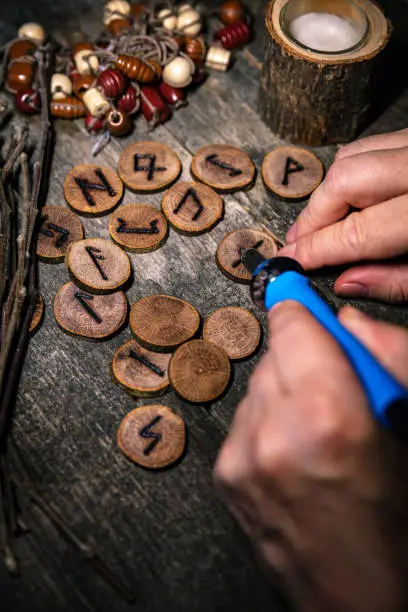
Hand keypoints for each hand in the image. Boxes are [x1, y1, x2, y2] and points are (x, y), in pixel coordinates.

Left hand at [214, 302, 407, 611]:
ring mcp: (242, 459)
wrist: (364, 601)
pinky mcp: (227, 478)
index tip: (295, 293)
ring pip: (257, 387)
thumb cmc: (398, 524)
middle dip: (301, 356)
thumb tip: (343, 322)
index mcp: (328, 416)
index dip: (299, 307)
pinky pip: (244, 420)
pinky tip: (296, 448)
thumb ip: (383, 360)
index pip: (294, 326)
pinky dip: (267, 420)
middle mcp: (273, 433)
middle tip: (334, 381)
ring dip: (284, 390)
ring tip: (319, 427)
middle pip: (274, 354)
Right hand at [279, 129, 407, 301]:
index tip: (293, 260)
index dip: (317, 249)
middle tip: (301, 242)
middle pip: (343, 183)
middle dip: (314, 215)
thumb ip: (396, 281)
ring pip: (351, 157)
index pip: (356, 232)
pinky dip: (351, 170)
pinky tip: (349, 195)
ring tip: (322, 222)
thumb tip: (347, 282)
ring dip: (329, 192)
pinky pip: (370, 145)